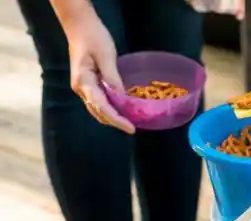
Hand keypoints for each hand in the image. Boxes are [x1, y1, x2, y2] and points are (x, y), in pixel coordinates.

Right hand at [67, 16, 134, 133]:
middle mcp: (80, 88)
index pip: (102, 107)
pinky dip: (109, 109)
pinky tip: (121, 110)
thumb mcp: (106, 56)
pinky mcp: (86, 84)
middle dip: (115, 122)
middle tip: (132, 128)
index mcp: (84, 82)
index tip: (131, 128)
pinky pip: (98, 102)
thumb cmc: (93, 37)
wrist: (79, 25)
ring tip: (129, 122)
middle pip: (98, 112)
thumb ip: (113, 77)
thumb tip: (122, 97)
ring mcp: (82, 87)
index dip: (117, 119)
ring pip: (97, 109)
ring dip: (112, 117)